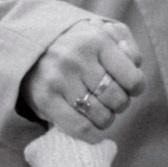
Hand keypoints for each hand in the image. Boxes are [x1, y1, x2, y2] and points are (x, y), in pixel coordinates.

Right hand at [18, 18, 144, 142]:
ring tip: (100, 112)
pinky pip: (79, 127)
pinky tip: (93, 132)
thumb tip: (135, 64)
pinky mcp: (46, 99)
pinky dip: (91, 134)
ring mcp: (59, 80)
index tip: (130, 88)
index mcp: (96, 40)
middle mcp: (77, 59)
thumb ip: (125, 44)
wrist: (31, 50)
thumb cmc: (75, 44)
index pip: (132, 78)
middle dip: (120, 104)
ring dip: (105, 119)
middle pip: (117, 99)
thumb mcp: (102, 32)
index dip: (136, 88)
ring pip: (100, 115)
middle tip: (112, 101)